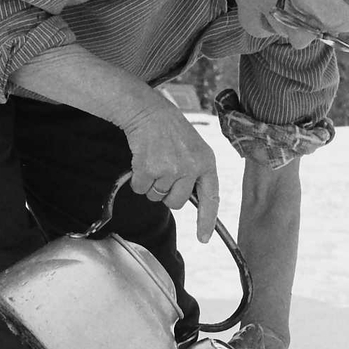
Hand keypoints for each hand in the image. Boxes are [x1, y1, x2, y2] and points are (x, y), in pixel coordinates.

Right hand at [122, 95, 218, 241]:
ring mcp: (170, 169)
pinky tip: (142, 160)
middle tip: (163, 169)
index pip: (211, 198)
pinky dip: (137, 179)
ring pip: (157, 197)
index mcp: (206, 162)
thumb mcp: (194, 148)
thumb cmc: (170, 129)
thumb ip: (195, 173)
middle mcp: (191, 167)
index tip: (203, 238)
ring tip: (154, 160)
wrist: (147, 110)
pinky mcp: (149, 169)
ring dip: (151, 184)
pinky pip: (141, 189)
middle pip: (177, 203)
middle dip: (167, 193)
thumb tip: (186, 200)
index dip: (207, 221)